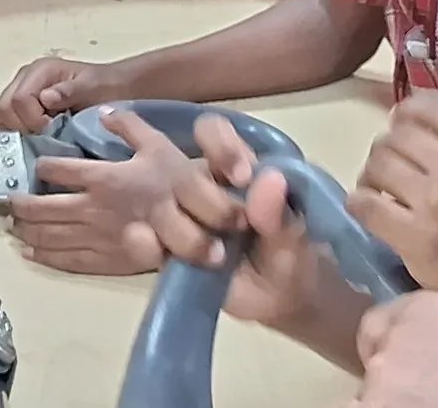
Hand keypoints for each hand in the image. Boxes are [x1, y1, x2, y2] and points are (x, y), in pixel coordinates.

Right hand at [0, 55, 122, 132]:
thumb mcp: (93, 87)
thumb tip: (45, 98)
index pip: (18, 99)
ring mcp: (22, 91)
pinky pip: (10, 122)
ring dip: (20, 130)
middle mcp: (25, 78)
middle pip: (4, 108)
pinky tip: (39, 135)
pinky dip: (21, 132)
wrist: (113, 87)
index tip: (52, 128)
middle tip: (45, 134)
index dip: (32, 119)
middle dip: (22, 126)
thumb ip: (70, 91)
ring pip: (4, 116)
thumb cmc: (104, 86)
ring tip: (43, 134)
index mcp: (40, 70)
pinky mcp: (24, 105)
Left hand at [8, 109, 190, 274]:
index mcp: (101, 177)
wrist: (201, 226)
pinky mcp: (103, 260)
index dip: (41, 167)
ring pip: (48, 235)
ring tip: (13, 225)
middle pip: (42, 207)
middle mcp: (91, 208)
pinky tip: (30, 251)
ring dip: (25, 230)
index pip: (57, 170)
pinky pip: (65, 259)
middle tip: (9, 202)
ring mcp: (95, 237)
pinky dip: (43, 255)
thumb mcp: (157, 144)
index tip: (34, 167)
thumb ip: (127, 125)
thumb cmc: (179, 183)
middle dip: (21, 205)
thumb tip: (103, 111)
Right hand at [145, 113, 347, 333]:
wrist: (279, 305)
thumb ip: (280, 213)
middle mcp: (199, 185)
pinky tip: (154, 248)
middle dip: (193, 188)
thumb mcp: (294, 238)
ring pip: (151, 198)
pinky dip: (143, 241)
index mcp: (234, 168)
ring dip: (168, 218)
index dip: (220, 146)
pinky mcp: (165, 248)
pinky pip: (143, 238)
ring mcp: (178, 215)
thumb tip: (270, 179)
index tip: (241, 178)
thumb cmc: (292, 258)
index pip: (214, 133)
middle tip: (227, 223)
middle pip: (173, 161)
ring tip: (208, 254)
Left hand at [351, 95, 437, 308]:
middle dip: (391, 142)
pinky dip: (360, 201)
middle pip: (399, 133)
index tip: (406, 125)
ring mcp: (433, 204)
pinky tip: (370, 208)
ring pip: (378, 162)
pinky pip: (365, 203)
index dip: (410, 111)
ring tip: (381, 183)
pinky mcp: (410, 237)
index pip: (431, 108)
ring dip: (373, 170)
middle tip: (395, 160)